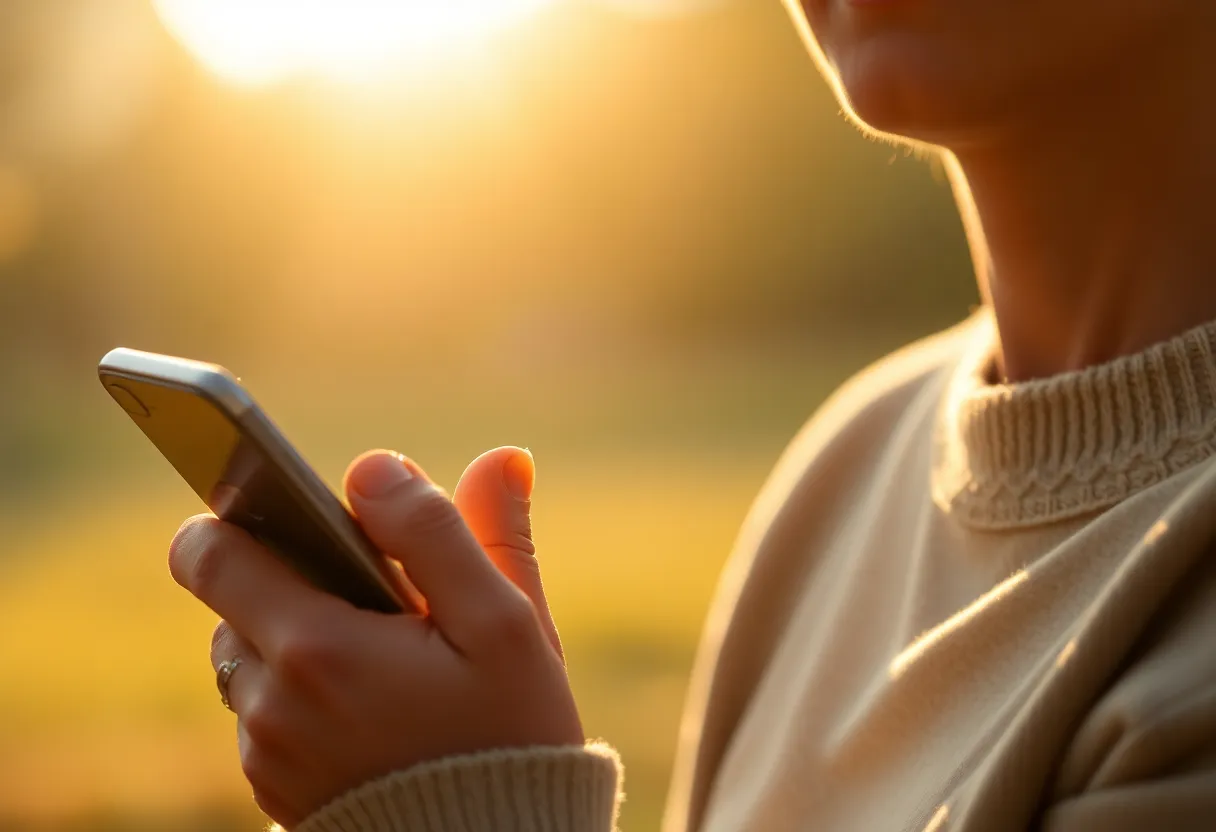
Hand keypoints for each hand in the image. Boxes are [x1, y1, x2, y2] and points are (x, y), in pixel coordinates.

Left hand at [167, 447, 580, 828]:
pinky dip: (307, 690)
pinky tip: (376, 705)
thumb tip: (387, 463)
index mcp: (316, 648)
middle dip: (289, 576)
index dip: (241, 513)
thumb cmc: (508, 737)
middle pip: (229, 597)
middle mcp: (270, 704)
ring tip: (382, 656)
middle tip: (370, 595)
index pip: (209, 552)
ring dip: (299, 635)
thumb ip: (448, 530)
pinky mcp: (275, 788)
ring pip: (251, 653)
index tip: (287, 504)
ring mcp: (267, 752)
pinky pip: (266, 711)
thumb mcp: (504, 625)